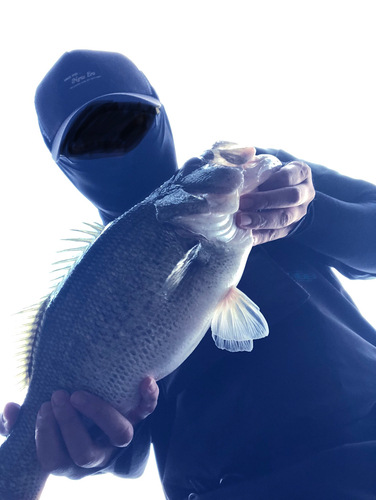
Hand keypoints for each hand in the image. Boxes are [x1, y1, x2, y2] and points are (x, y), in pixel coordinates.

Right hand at [0, 377, 158, 477]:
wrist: (93, 411)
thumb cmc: (61, 421)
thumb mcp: (39, 425)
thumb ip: (19, 423)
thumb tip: (10, 410)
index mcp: (70, 458)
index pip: (56, 461)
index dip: (47, 438)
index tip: (41, 409)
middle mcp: (98, 453)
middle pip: (86, 453)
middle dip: (69, 425)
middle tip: (58, 395)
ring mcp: (118, 436)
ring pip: (120, 436)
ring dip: (101, 413)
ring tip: (79, 393)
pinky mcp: (137, 417)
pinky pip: (147, 410)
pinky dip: (149, 397)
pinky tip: (146, 381)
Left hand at [237, 161, 314, 244]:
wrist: (282, 194)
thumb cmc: (271, 176)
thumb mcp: (269, 165)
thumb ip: (256, 163)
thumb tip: (241, 155)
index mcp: (301, 173)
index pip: (289, 175)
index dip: (271, 181)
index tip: (252, 183)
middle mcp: (305, 193)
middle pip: (291, 197)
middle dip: (266, 200)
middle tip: (243, 203)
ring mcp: (299, 213)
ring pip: (285, 218)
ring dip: (262, 220)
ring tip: (241, 221)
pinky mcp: (288, 229)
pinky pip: (275, 234)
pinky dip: (260, 236)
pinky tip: (246, 236)